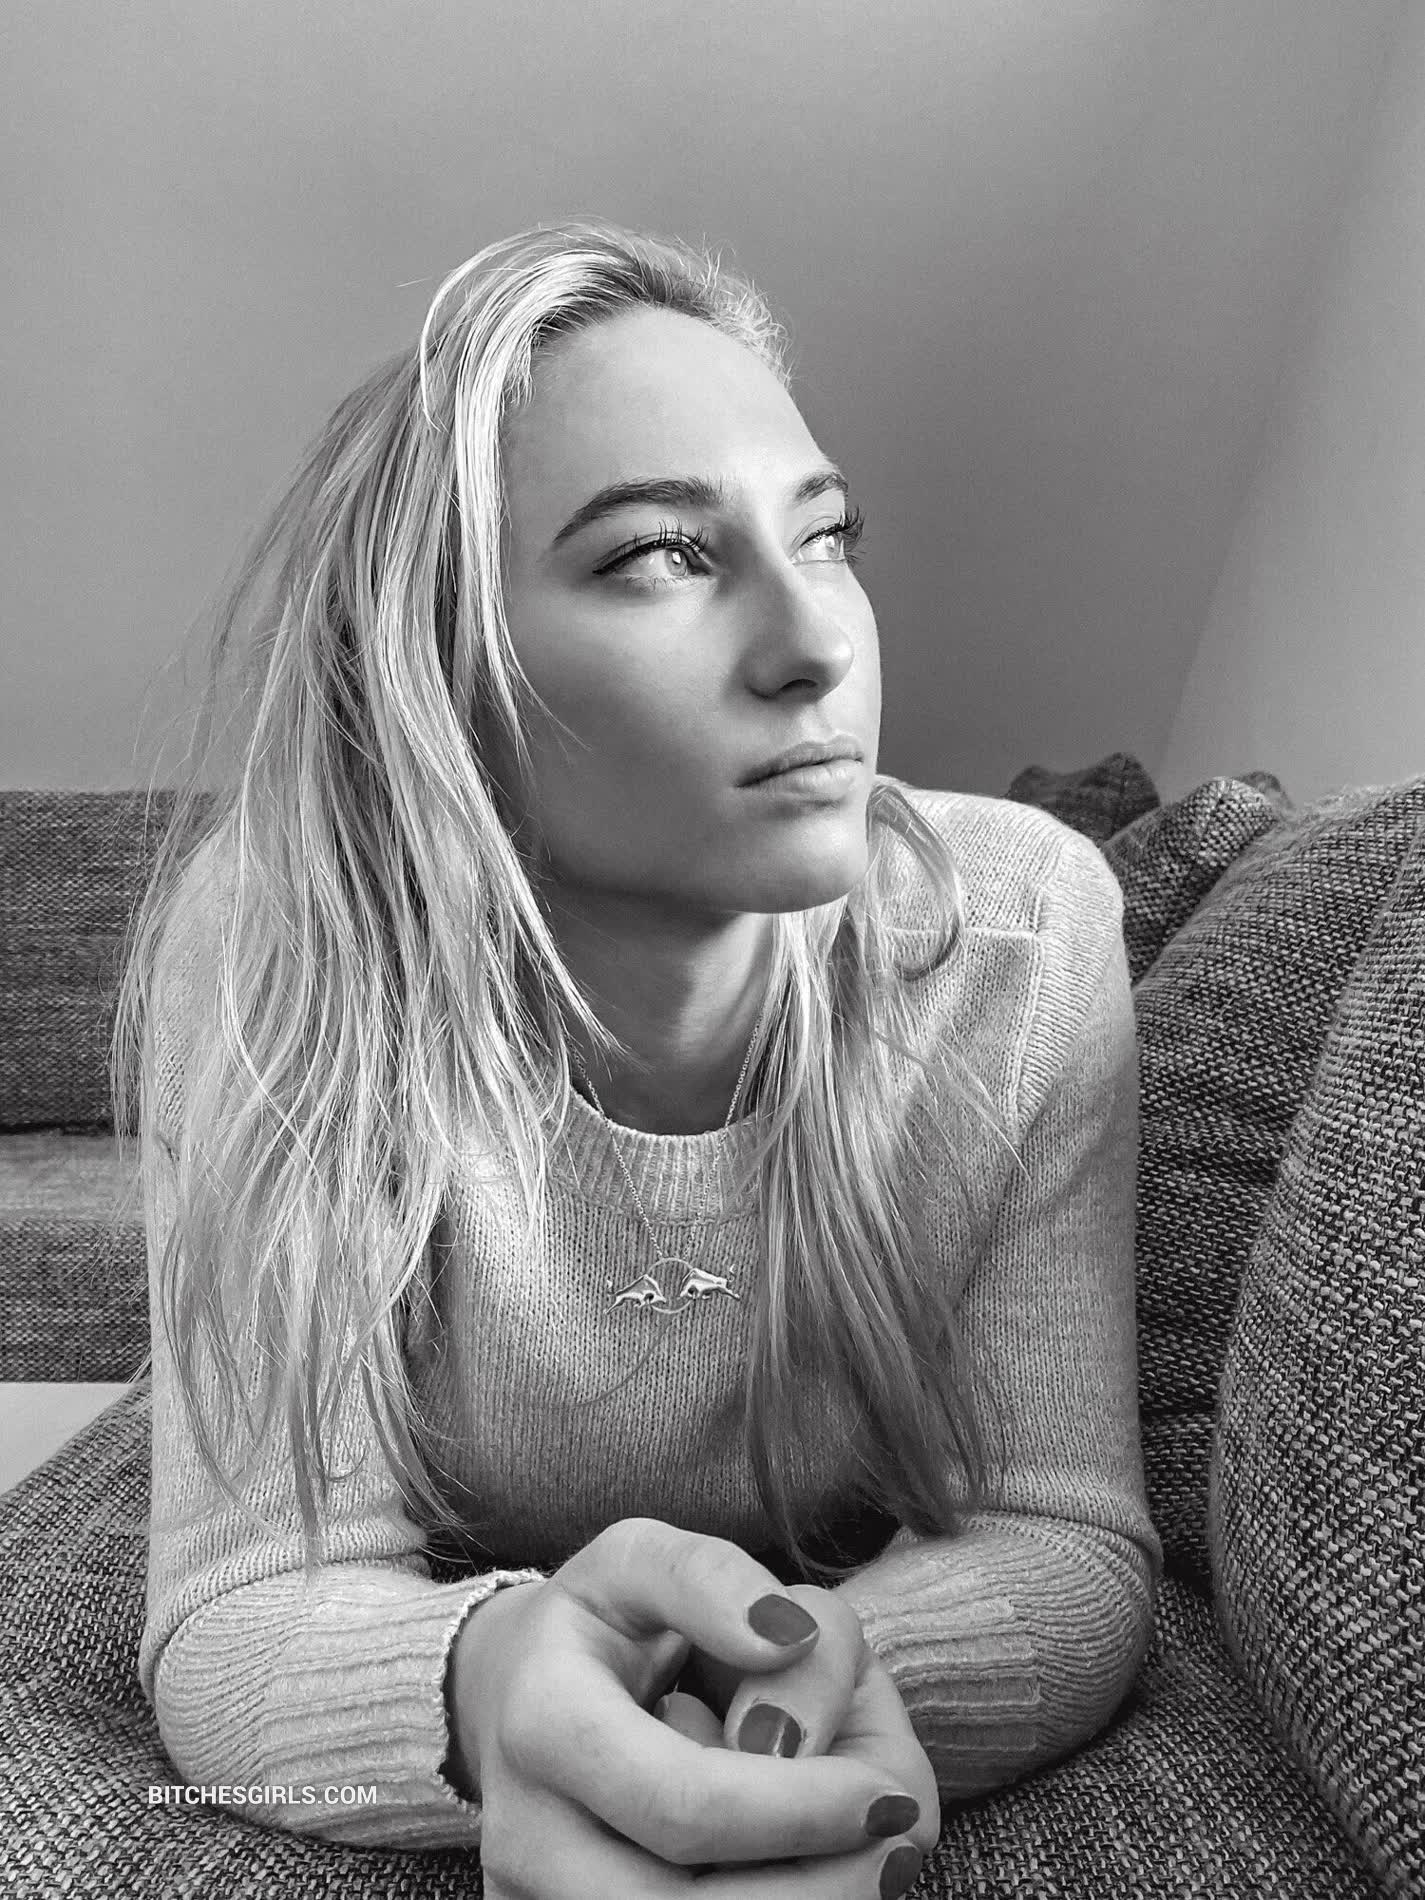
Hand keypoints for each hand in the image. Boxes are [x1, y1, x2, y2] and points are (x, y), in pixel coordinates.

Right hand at [451, 1517, 927, 1898]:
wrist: (512, 1698)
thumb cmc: (602, 1624)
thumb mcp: (644, 1560)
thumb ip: (714, 1577)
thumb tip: (787, 1637)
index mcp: (543, 1721)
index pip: (684, 1803)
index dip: (800, 1810)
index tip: (889, 1793)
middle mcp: (524, 1835)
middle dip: (817, 1889)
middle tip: (900, 1840)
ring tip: (864, 1858)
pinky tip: (808, 1875)